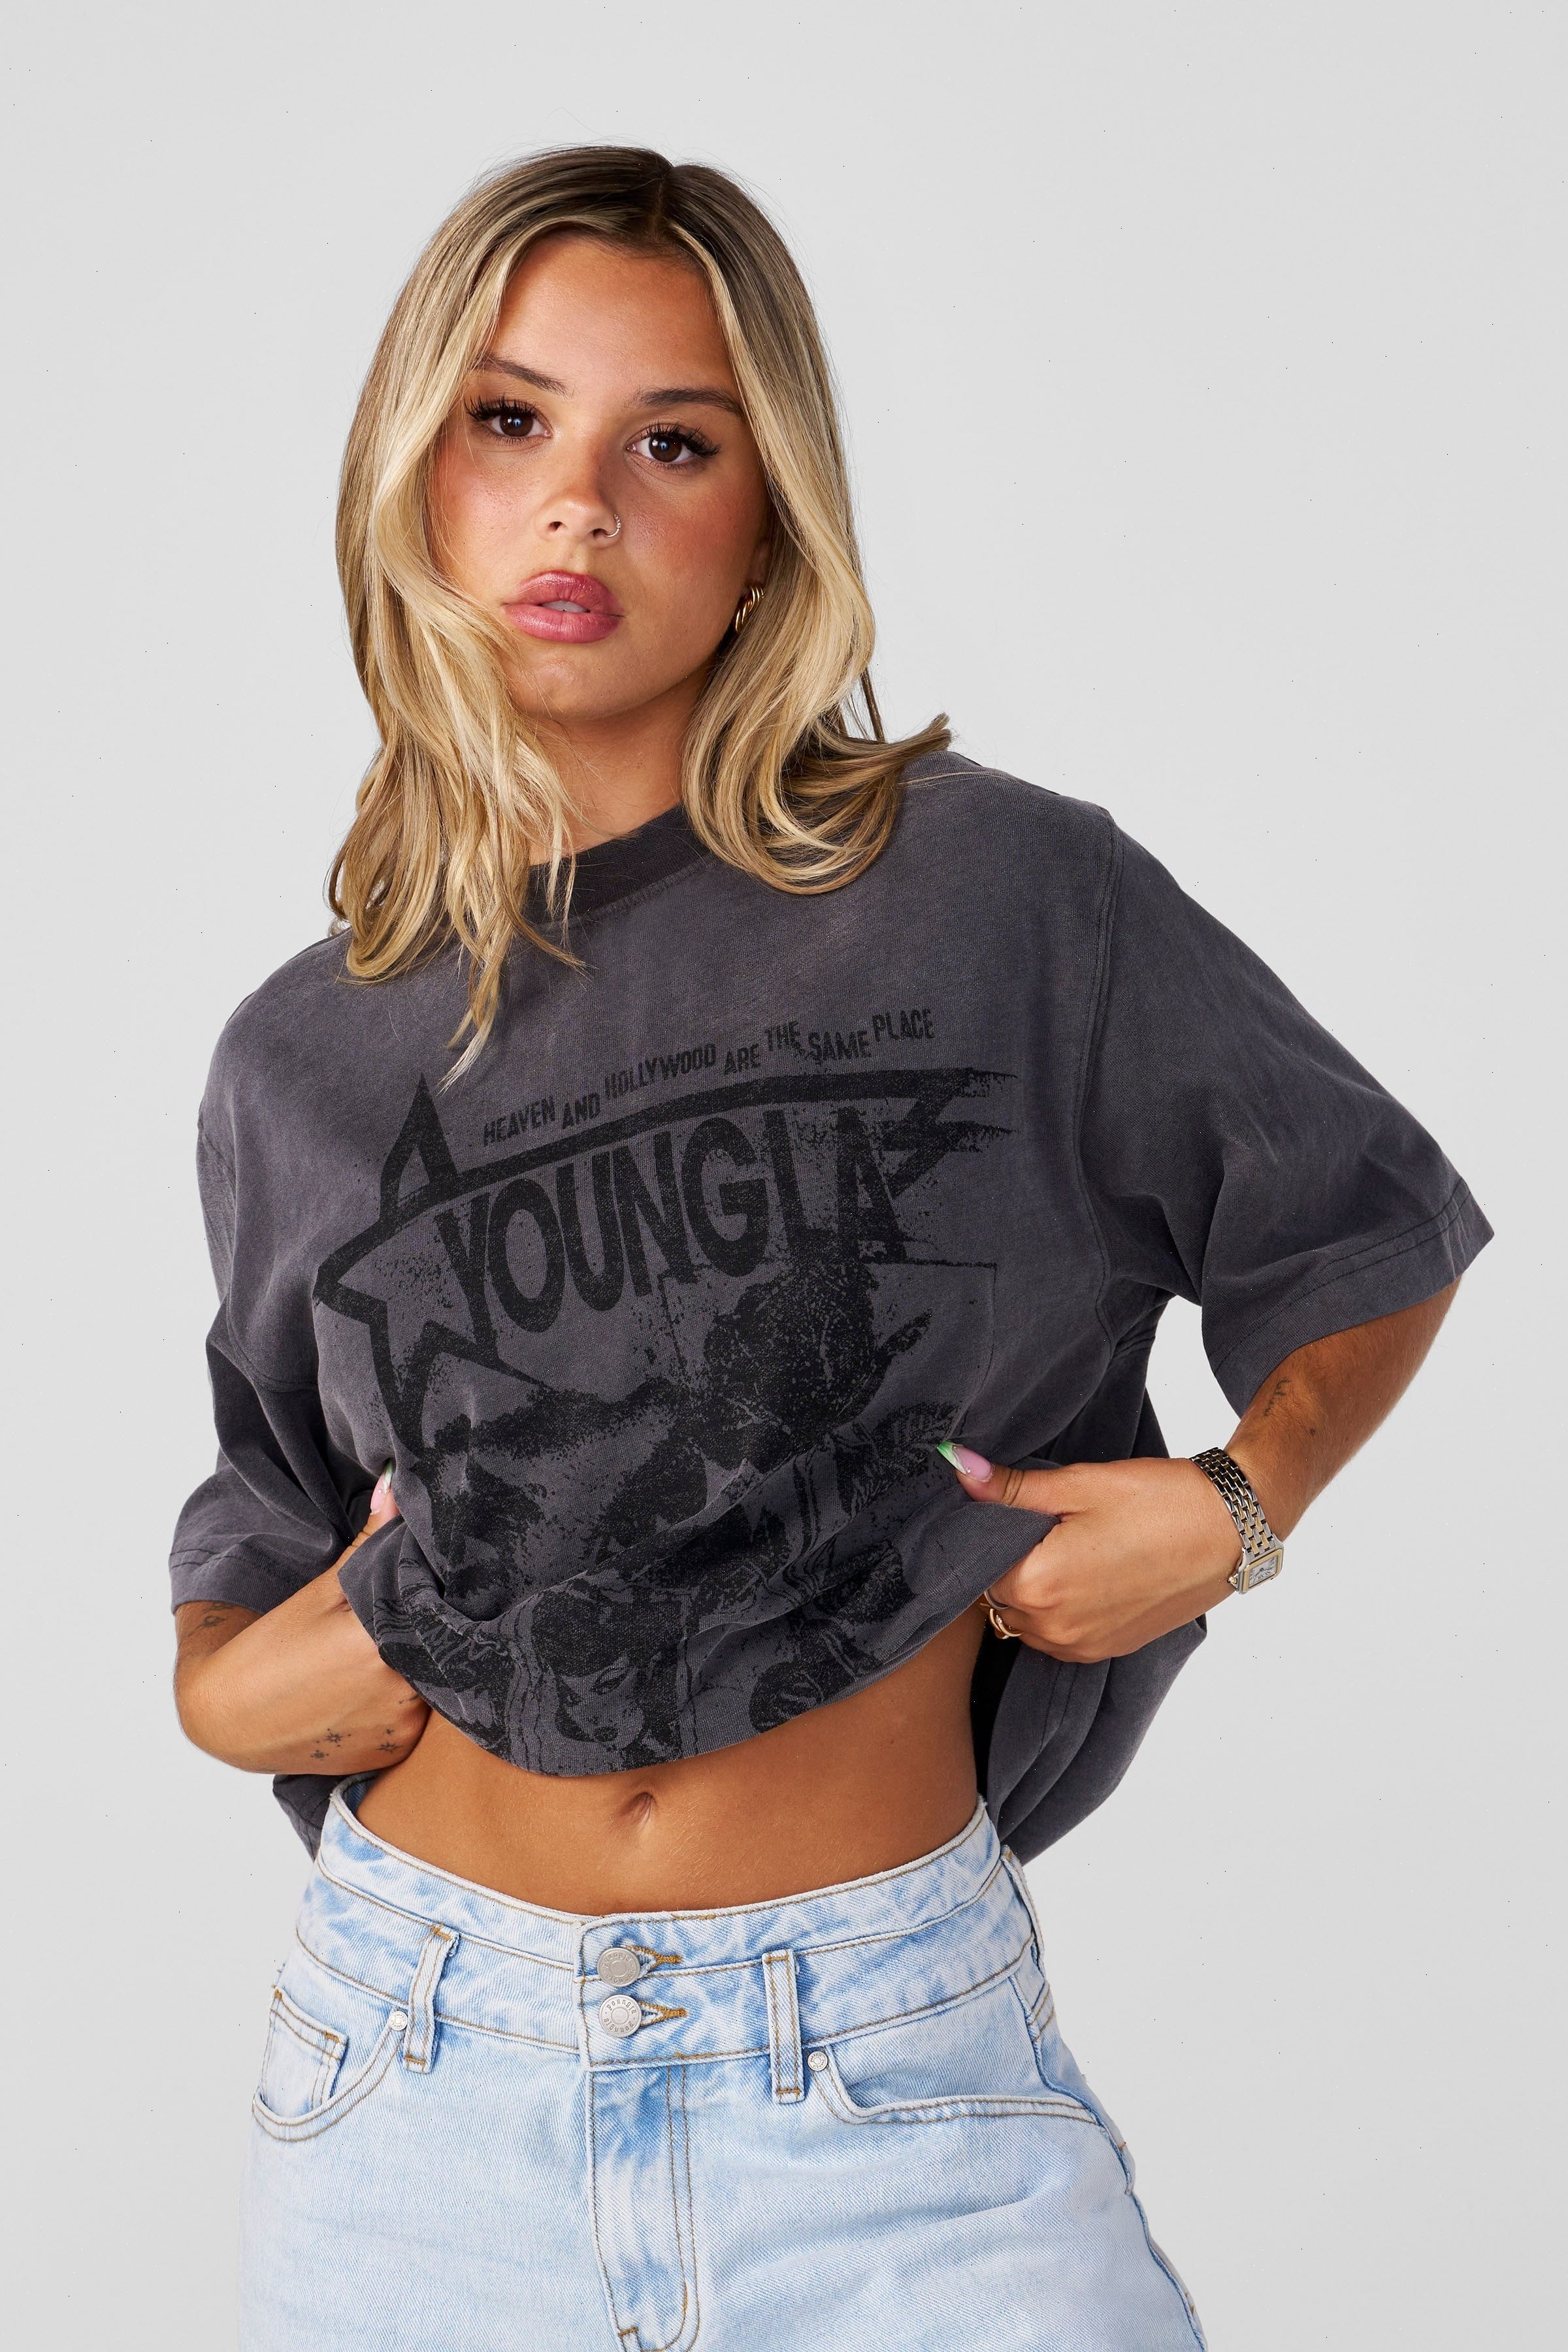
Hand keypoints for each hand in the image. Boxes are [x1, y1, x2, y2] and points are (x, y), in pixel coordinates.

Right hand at [174, 1471, 430, 1773]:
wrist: (229, 1718)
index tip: (450, 1581)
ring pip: (439, 1682)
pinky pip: (423, 1716)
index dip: (451, 1593)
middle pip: (446, 1648)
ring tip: (402, 1646)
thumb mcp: (322, 1591)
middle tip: (428, 1609)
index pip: (444, 1608)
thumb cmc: (271, 1649)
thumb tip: (395, 1485)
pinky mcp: (396, 1751)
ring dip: (431, 1663)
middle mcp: (400, 1693)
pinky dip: (413, 1697)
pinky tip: (385, 1683)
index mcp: (382, 1645)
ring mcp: (400, 1728)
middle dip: (441, 1627)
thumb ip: (370, 1542)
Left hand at [939, 1446, 1243, 1661]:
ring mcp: (1081, 1645)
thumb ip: (1010, 1487)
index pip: (975, 1567)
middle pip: (995, 1597)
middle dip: (1004, 1563)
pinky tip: (1081, 1571)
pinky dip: (1056, 1608)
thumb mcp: (1078, 1484)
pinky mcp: (1106, 1649)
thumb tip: (956, 1466)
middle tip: (1035, 1523)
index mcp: (1038, 1585)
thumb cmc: (1158, 1501)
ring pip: (1023, 1620)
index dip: (983, 1536)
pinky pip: (1056, 1635)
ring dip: (1028, 1589)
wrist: (1232, 1530)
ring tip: (1060, 1546)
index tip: (1001, 1511)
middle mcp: (1053, 1628)